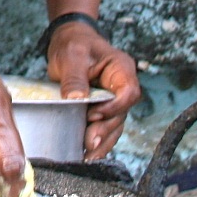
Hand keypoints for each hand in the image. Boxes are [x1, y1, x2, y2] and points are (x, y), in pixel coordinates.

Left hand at [48, 20, 140, 159]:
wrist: (68, 41)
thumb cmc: (73, 43)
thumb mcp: (71, 56)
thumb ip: (75, 77)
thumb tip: (76, 98)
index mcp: (121, 69)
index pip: (128, 93)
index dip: (114, 107)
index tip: (93, 114)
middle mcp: (121, 86)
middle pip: (121, 114)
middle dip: (105, 130)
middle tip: (88, 143)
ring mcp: (112, 99)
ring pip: (114, 125)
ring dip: (102, 141)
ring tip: (88, 156)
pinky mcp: (101, 108)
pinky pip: (104, 127)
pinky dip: (97, 141)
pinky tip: (87, 154)